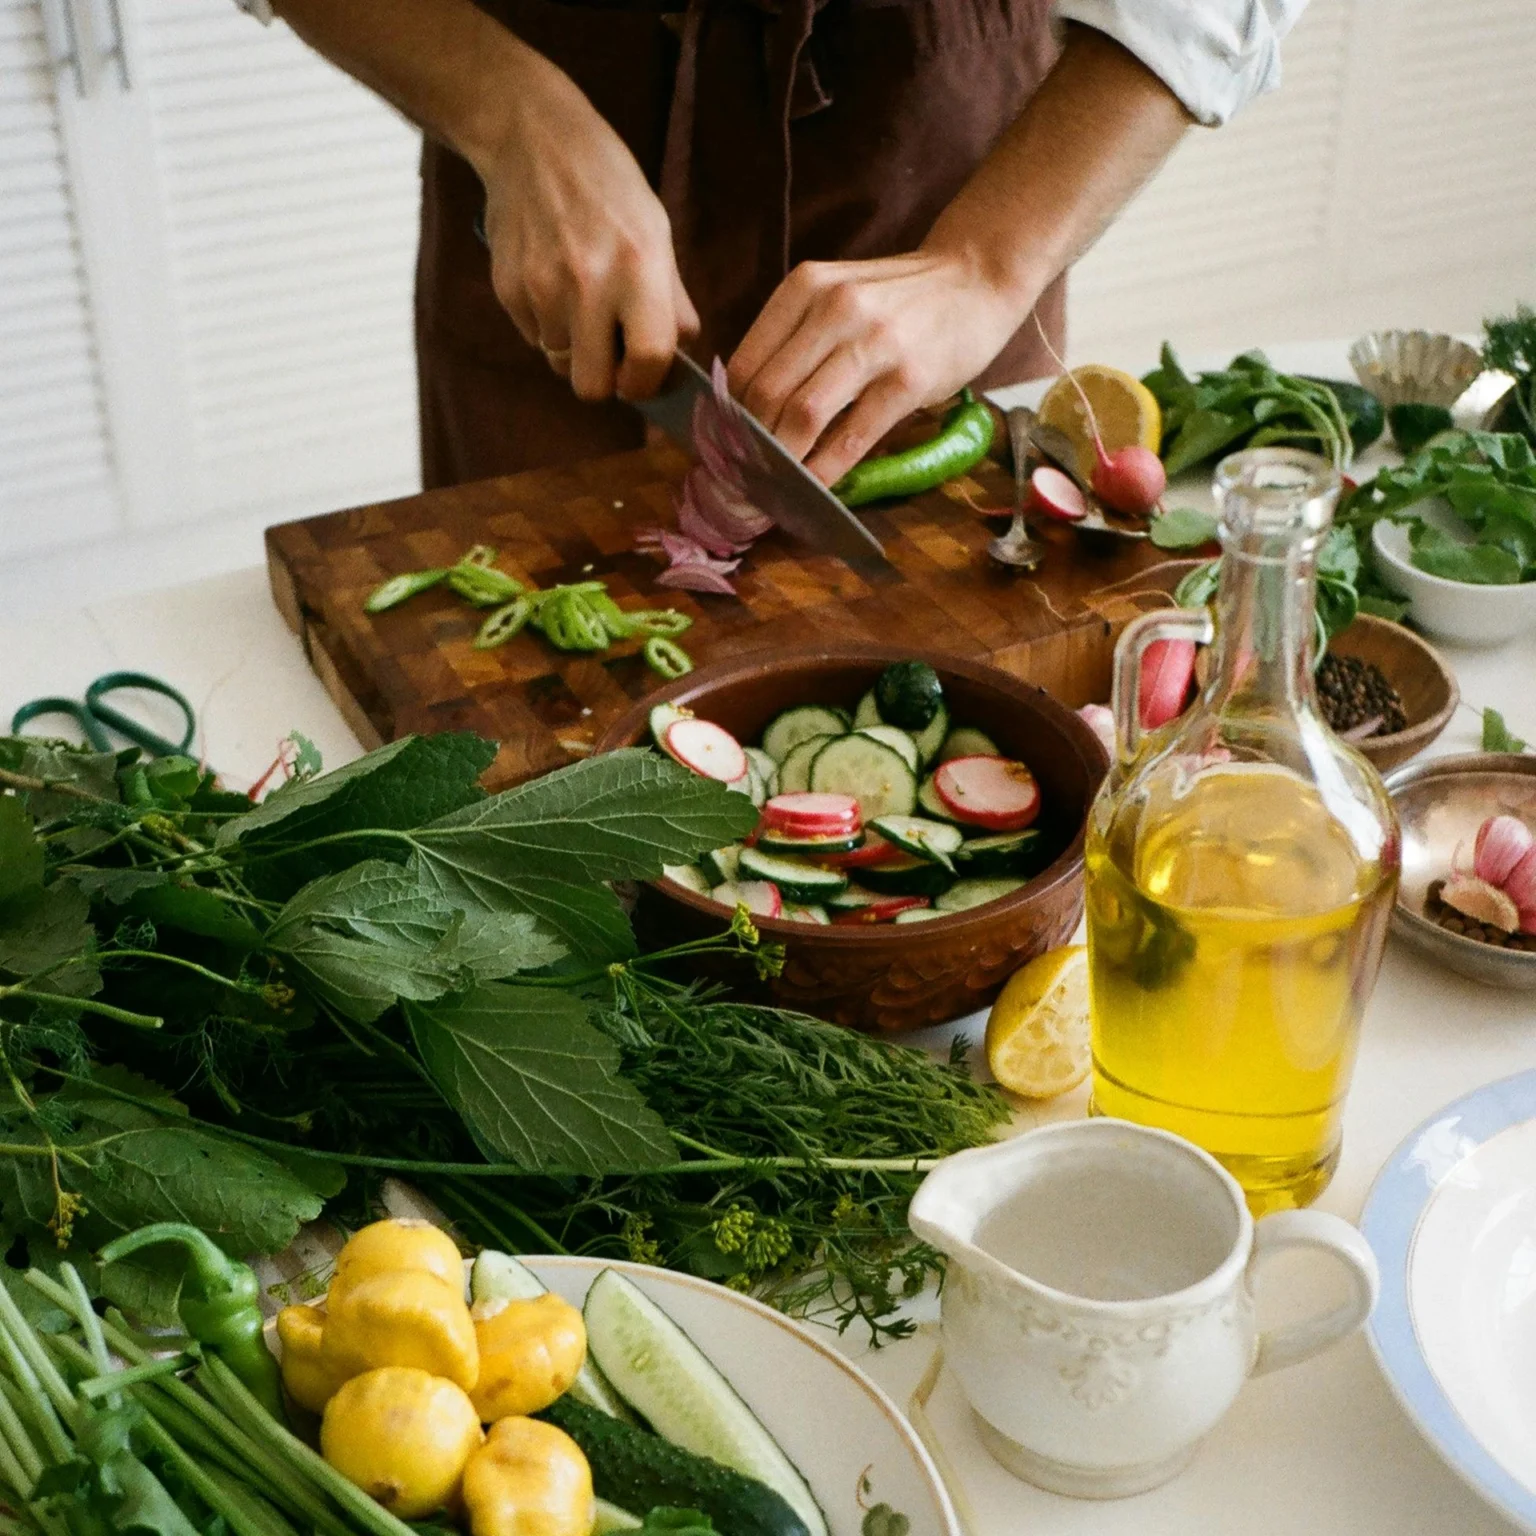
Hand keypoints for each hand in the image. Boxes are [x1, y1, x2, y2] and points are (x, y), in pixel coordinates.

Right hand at [478, 70, 697, 401]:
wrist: (531, 137)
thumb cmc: (607, 185)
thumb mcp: (656, 231)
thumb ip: (672, 300)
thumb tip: (678, 359)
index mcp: (639, 268)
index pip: (648, 360)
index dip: (646, 383)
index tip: (642, 378)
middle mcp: (589, 283)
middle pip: (592, 386)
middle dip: (604, 379)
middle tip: (610, 354)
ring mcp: (541, 288)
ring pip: (560, 363)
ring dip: (574, 347)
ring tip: (579, 302)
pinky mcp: (508, 288)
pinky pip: (533, 337)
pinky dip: (546, 323)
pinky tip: (552, 282)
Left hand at [726, 251, 1024, 484]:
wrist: (977, 277)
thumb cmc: (900, 298)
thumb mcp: (838, 294)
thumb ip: (795, 337)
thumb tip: (747, 407)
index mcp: (805, 288)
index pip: (744, 365)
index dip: (727, 416)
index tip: (724, 448)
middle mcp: (834, 310)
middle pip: (767, 394)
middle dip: (748, 446)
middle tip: (742, 478)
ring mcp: (874, 344)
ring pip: (802, 415)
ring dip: (781, 462)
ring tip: (771, 487)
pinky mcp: (908, 379)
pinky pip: (852, 436)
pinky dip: (826, 469)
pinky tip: (814, 489)